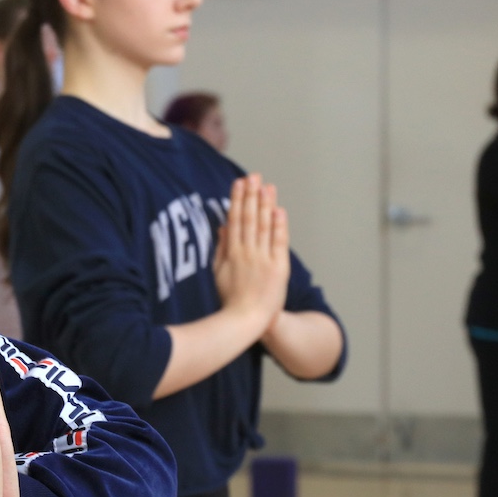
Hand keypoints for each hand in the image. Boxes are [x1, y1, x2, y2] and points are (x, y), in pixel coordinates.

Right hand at [212, 174, 288, 331]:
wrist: (246, 321)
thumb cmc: (230, 299)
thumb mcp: (218, 272)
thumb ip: (220, 248)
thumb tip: (223, 225)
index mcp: (231, 253)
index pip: (235, 219)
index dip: (237, 199)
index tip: (239, 182)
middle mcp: (247, 253)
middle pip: (249, 218)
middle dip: (251, 195)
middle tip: (253, 176)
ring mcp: (263, 259)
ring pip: (263, 226)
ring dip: (265, 204)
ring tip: (266, 186)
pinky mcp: (278, 268)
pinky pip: (278, 243)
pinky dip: (279, 226)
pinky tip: (279, 210)